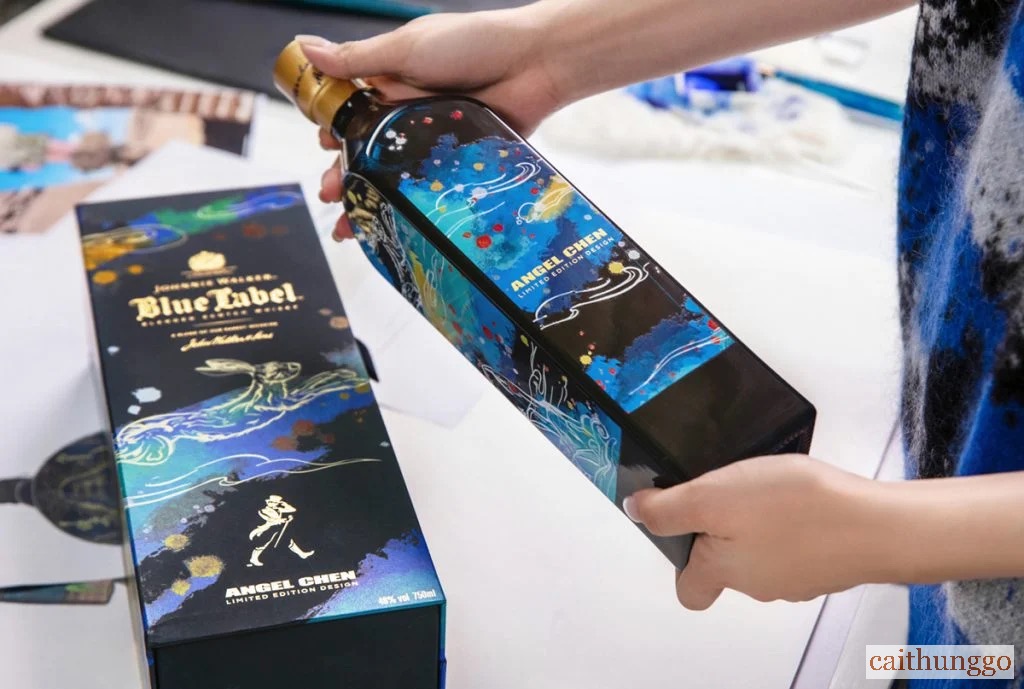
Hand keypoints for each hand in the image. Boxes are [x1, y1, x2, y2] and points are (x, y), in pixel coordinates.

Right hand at [296, 8, 566, 239]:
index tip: (324, 147)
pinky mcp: (459, 158)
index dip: (334, 131)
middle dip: (347, 175)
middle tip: (331, 195)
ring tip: (353, 222)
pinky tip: (396, 222)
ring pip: (396, 173)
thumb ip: (357, 59)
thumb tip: (306, 48)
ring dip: (373, 197)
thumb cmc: (472, 43)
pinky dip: (412, 203)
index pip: (351, 111)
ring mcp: (434, 137)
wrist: (535, 62)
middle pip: (369, 149)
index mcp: (390, 80)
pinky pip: (431, 183)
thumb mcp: (406, 49)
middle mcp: (409, 110)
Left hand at [623, 455, 889, 609]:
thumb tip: (636, 510)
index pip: (689, 588)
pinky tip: (802, 497)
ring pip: (762, 552)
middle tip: (728, 490)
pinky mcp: (828, 562)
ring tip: (768, 487)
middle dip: (722, 529)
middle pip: (725, 565)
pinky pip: (798, 542)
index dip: (679, 559)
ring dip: (759, 521)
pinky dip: (796, 521)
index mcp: (723, 571)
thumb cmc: (798, 511)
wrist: (877, 524)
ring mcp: (797, 577)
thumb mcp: (713, 496)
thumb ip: (669, 508)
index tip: (680, 523)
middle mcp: (759, 584)